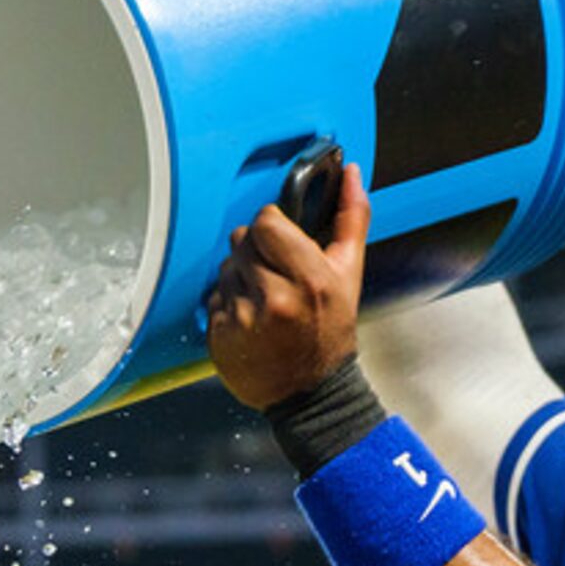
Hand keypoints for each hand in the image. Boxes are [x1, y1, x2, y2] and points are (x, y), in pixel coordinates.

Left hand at [204, 160, 371, 410]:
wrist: (309, 391)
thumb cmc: (330, 331)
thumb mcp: (348, 274)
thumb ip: (350, 219)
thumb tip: (351, 174)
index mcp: (309, 278)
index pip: (265, 222)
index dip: (271, 226)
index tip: (281, 239)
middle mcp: (274, 298)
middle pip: (241, 240)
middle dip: (256, 251)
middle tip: (274, 273)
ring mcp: (243, 318)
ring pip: (225, 268)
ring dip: (240, 277)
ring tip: (263, 299)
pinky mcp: (219, 335)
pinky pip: (213, 299)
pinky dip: (227, 304)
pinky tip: (249, 319)